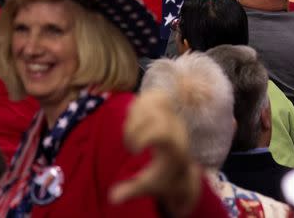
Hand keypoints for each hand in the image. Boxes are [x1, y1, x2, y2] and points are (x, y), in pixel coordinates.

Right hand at [109, 90, 201, 216]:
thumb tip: (112, 198)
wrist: (180, 164)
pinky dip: (138, 103)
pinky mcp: (165, 108)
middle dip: (134, 127)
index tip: (135, 151)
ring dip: (135, 113)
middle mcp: (174, 125)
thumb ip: (132, 190)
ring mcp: (170, 114)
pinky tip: (132, 119)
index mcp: (173, 144)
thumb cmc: (165, 175)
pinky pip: (152, 94)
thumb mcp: (150, 184)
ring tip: (131, 130)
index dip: (143, 136)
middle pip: (155, 112)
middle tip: (130, 145)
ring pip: (154, 99)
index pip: (162, 130)